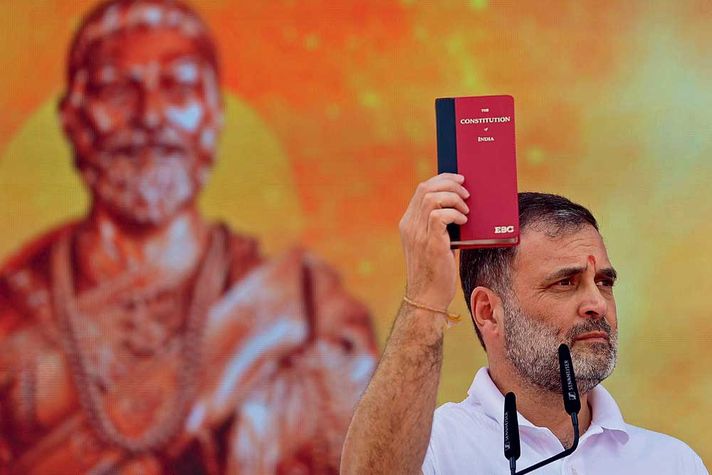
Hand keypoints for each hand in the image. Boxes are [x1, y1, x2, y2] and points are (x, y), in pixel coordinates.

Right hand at [399, 173, 468, 309]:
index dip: (441, 180)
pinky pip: (439, 215)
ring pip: (432, 198)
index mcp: (408, 224)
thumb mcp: (432, 242)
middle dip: (450, 184)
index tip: (458, 180)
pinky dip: (455, 214)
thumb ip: (438, 225)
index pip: (421, 189)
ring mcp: (417, 235)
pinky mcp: (430, 244)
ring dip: (454, 198)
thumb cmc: (435, 270)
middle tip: (466, 192)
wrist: (428, 297)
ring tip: (466, 209)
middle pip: (425, 188)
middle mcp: (409, 226)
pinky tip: (464, 222)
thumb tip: (460, 204)